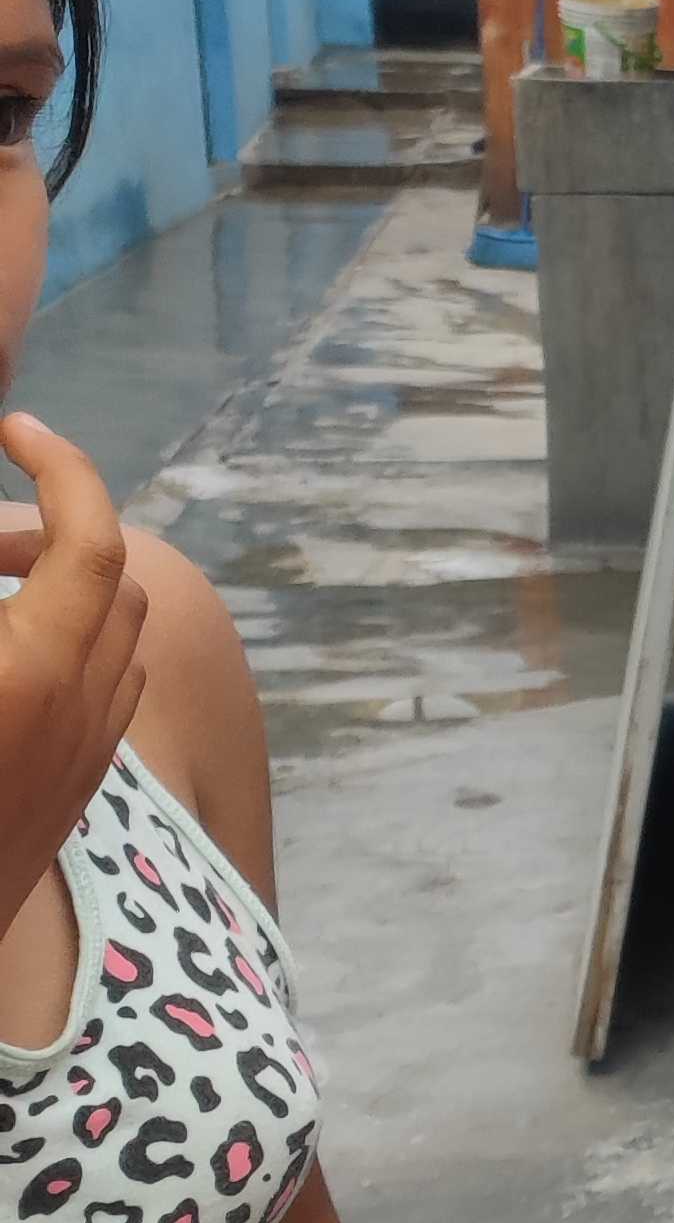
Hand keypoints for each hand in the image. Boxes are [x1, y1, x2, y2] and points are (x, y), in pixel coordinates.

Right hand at [0, 415, 145, 920]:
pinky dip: (69, 643)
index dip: (64, 466)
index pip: (93, 536)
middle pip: (112, 578)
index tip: (15, 429)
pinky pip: (103, 691)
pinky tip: (8, 654)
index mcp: (33, 673)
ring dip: (65, 586)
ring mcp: (86, 758)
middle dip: (55, 528)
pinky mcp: (75, 793)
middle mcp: (81, 712)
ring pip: (114, 636)